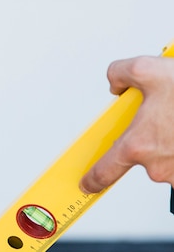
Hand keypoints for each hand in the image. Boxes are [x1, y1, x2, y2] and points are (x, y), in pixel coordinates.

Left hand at [79, 55, 173, 193]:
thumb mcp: (147, 69)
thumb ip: (119, 73)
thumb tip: (116, 84)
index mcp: (140, 144)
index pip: (108, 168)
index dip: (94, 177)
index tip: (87, 184)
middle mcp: (161, 166)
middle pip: (143, 151)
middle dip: (149, 132)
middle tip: (163, 113)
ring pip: (167, 154)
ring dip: (170, 138)